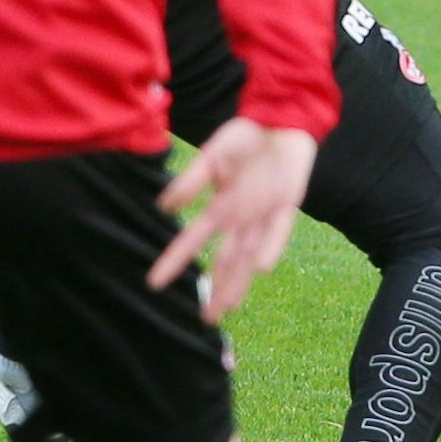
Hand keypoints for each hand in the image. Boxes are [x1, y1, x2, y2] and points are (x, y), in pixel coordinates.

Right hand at [147, 117, 318, 321]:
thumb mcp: (211, 156)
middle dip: (216, 289)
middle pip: (226, 261)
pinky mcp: (286, 206)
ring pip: (249, 256)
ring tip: (228, 310)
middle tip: (207, 320)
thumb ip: (191, 181)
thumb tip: (163, 205)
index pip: (192, 240)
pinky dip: (270, 248)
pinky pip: (278, 231)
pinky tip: (261, 269)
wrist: (279, 121)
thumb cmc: (243, 138)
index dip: (174, 261)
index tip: (153, 283)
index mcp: (220, 207)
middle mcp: (240, 218)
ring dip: (239, 281)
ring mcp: (263, 215)